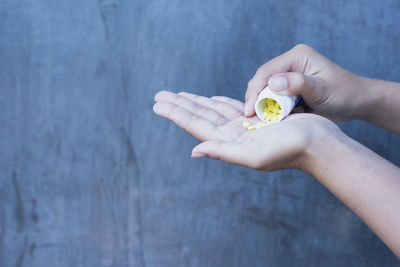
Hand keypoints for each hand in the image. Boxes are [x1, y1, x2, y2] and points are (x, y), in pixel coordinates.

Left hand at [153, 91, 341, 171]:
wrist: (319, 144)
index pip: (196, 126)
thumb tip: (195, 151)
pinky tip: (211, 99)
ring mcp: (244, 127)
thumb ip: (223, 152)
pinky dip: (219, 102)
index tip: (158, 104)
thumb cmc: (291, 149)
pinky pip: (232, 107)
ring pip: (213, 110)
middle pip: (200, 116)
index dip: (176, 114)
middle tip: (160, 95)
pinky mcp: (258, 118)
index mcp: (229, 143)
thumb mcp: (254, 154)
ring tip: (179, 95)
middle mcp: (233, 135)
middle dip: (180, 105)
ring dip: (196, 102)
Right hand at [245, 44, 369, 121]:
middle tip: (251, 117)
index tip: (250, 110)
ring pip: (265, 90)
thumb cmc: (345, 94)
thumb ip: (298, 84)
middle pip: (262, 80)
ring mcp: (289, 76)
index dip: (255, 90)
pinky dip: (270, 109)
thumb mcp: (322, 89)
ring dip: (261, 104)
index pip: (266, 71)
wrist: (357, 103)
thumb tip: (273, 83)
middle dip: (255, 98)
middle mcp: (290, 64)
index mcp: (297, 57)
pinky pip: (273, 98)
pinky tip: (269, 119)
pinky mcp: (289, 89)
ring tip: (258, 119)